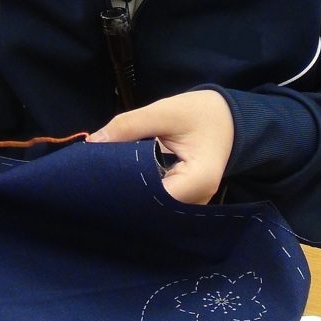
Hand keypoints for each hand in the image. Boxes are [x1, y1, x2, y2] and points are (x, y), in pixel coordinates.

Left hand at [87, 90, 233, 204]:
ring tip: (104, 180)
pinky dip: (139, 193)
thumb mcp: (164, 111)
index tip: (98, 175)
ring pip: (153, 209)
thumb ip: (128, 125)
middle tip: (94, 177)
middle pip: (152, 209)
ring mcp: (191, 206)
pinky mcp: (184, 202)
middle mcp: (197, 201)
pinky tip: (120, 183)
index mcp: (198, 180)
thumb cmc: (200, 113)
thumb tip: (92, 143)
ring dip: (130, 195)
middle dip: (123, 194)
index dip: (123, 189)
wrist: (227, 120)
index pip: (152, 198)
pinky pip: (158, 204)